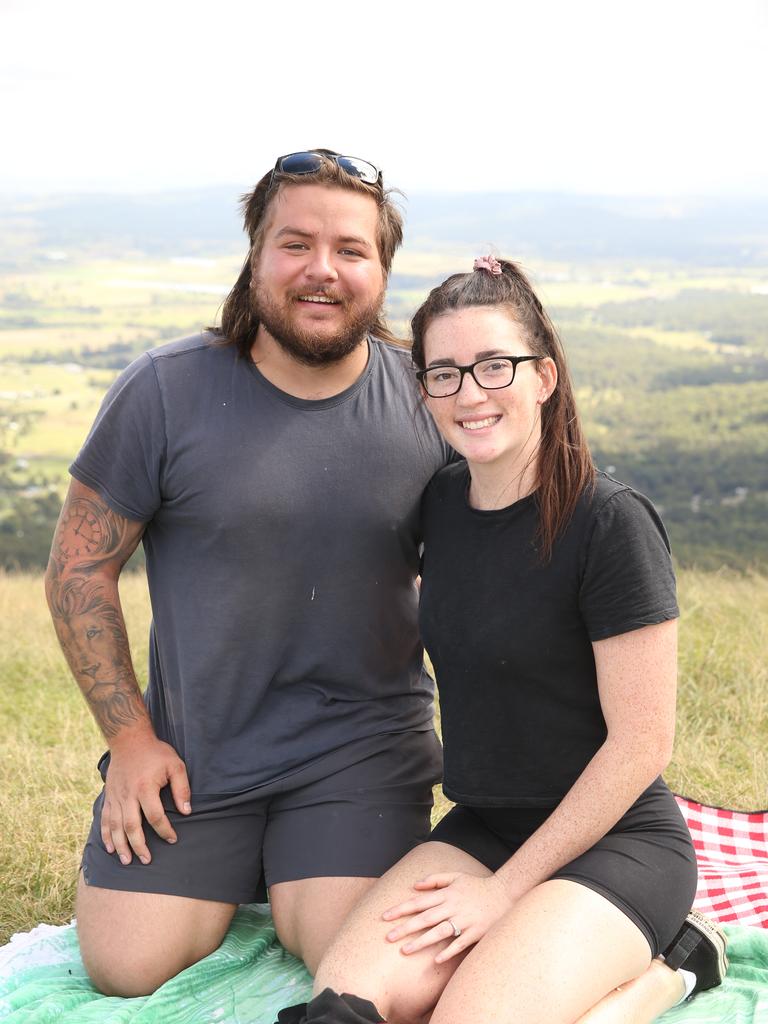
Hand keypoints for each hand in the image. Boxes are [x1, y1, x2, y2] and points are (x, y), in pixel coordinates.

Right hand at [101, 730, 190, 865]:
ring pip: (116, 827)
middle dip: (139, 846)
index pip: (155, 816)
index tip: (172, 839)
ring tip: (127, 861)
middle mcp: (128, 795)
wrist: (129, 740)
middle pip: (132, 827)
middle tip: (147, 860)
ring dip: (121, 846)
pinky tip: (110, 848)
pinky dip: (106, 835)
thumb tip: (186, 811)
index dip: (164, 830)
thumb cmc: (156, 753)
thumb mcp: (175, 765)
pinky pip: (105, 819)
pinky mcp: (108, 796)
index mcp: (145, 788)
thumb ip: (182, 788)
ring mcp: (116, 797)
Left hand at [382, 872, 513, 962]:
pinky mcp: (476, 932)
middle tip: (388, 937)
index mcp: (447, 894)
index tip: (385, 916)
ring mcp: (465, 920)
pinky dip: (449, 952)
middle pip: (425, 918)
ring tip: (405, 951)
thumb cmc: (476, 886)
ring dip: (421, 942)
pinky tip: (436, 960)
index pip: (419, 901)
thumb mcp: (456, 876)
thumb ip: (435, 880)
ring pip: (439, 932)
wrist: (505, 894)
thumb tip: (414, 885)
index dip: (401, 909)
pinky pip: (460, 944)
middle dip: (405, 928)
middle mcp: (453, 907)